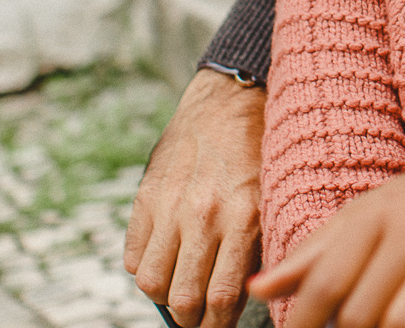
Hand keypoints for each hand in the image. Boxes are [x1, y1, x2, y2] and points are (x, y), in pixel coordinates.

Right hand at [126, 69, 266, 327]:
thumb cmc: (259, 152)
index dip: (217, 326)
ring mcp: (171, 206)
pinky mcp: (146, 196)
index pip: (222, 298)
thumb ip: (257, 244)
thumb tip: (245, 296)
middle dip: (192, 320)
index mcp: (245, 217)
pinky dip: (143, 268)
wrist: (229, 99)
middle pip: (184, 299)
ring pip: (152, 283)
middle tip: (199, 320)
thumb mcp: (272, 197)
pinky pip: (132, 256)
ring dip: (165, 297)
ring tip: (179, 291)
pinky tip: (163, 260)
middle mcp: (206, 215)